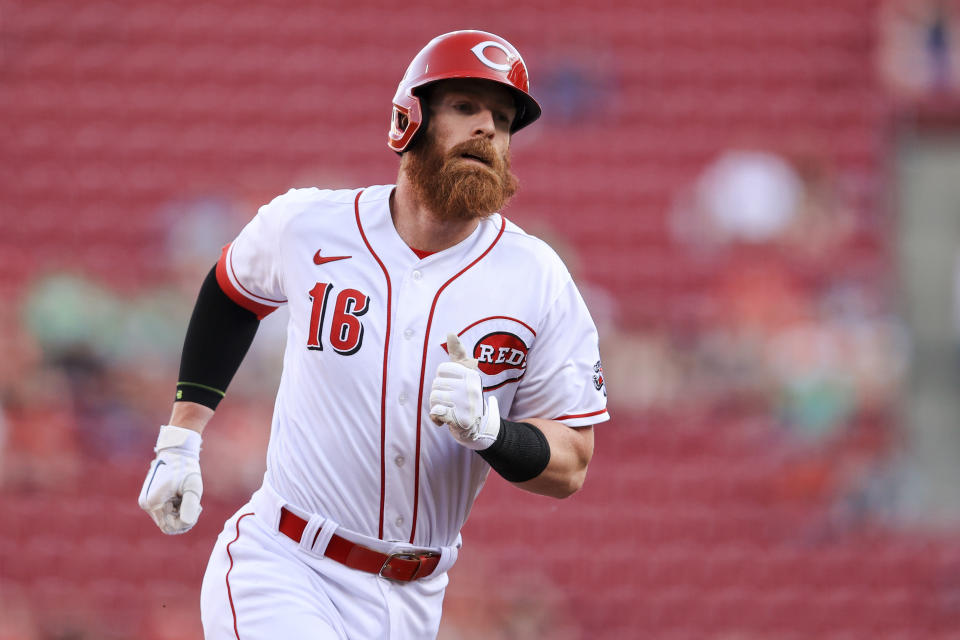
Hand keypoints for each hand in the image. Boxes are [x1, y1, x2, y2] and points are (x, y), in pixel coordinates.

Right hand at [138, 425, 203, 533]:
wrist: (176, 452)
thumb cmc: (186, 468)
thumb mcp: (192, 487)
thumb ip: (190, 506)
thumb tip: (186, 523)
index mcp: (154, 503)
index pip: (170, 527)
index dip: (186, 522)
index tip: (197, 507)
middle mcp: (146, 504)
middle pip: (168, 524)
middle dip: (184, 517)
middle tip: (196, 503)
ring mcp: (146, 501)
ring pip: (166, 518)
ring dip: (180, 512)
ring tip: (188, 496)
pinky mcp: (150, 498)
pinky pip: (165, 511)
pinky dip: (176, 507)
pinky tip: (182, 495)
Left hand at [429, 333, 500, 449]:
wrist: (478, 427)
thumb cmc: (467, 397)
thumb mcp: (466, 374)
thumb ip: (458, 354)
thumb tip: (451, 332)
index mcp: (471, 374)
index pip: (442, 370)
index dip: (443, 380)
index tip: (454, 387)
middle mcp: (471, 387)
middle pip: (436, 385)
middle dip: (438, 396)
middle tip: (452, 402)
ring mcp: (466, 403)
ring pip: (434, 399)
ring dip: (437, 408)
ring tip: (450, 411)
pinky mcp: (461, 419)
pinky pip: (436, 413)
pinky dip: (437, 419)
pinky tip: (445, 421)